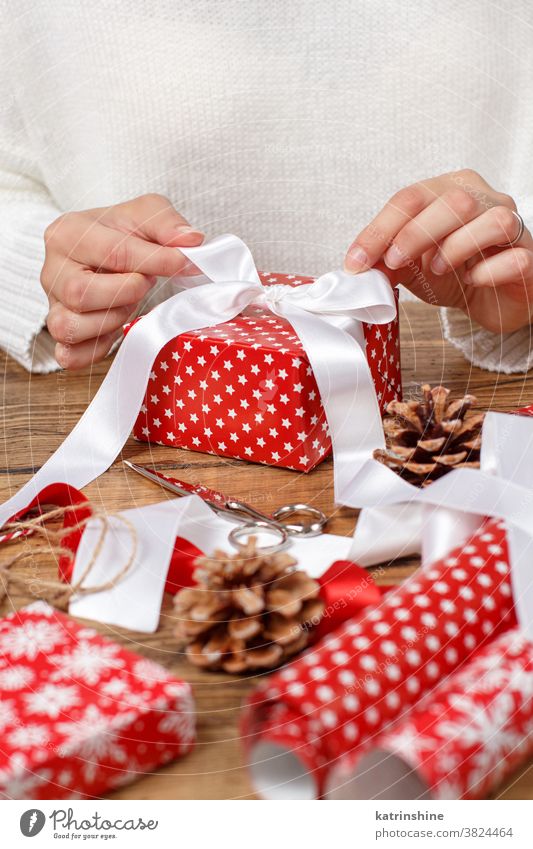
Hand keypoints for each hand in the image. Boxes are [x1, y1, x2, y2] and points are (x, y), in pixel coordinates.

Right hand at [41, 193, 203, 368]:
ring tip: (127, 303)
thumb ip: (167, 223)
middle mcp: (52, 270)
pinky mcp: (60, 336)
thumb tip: (191, 241)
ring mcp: (53, 305)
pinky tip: (115, 332)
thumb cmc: (122, 234)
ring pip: (69, 327)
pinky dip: (95, 350)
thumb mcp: (146, 213)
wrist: (105, 253)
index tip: (185, 263)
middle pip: (79, 294)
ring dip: (111, 320)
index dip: (156, 261)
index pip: (113, 252)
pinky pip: (69, 356)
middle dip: (126, 292)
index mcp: (66, 233)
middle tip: (144, 282)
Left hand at [344, 169, 532, 333]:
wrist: (493, 299)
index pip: (411, 198)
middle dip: (415, 233)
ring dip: (456, 246)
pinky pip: (515, 257)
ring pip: (492, 219)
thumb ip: (387, 261)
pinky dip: (488, 271)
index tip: (356, 262)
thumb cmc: (456, 273)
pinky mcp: (529, 257)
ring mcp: (513, 226)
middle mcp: (484, 200)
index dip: (380, 230)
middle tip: (395, 262)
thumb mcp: (413, 266)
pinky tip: (472, 280)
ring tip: (437, 269)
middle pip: (453, 201)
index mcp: (449, 192)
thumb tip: (358, 268)